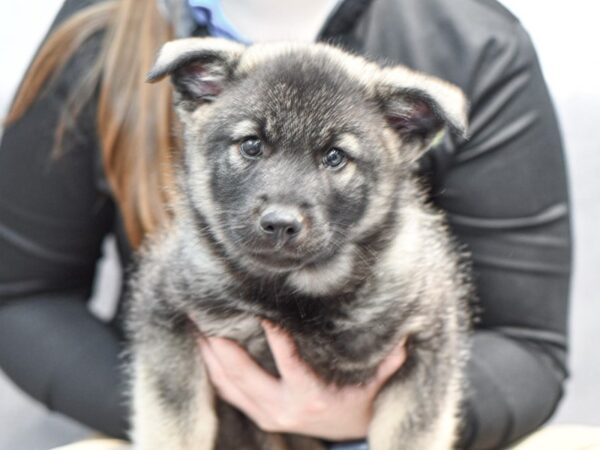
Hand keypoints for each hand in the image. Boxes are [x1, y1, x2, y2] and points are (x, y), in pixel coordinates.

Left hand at [198, 321, 406, 440]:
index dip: (269, 327)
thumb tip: (401, 323)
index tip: (253, 299)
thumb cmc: (364, 397)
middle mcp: (283, 407)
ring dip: (208, 353)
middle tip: (201, 308)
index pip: (286, 355)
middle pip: (240, 371)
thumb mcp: (380, 378)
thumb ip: (388, 353)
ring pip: (226, 383)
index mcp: (311, 394)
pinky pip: (227, 393)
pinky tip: (202, 346)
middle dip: (218, 340)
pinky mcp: (259, 416)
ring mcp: (267, 414)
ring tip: (193, 322)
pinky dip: (211, 370)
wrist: (353, 431)